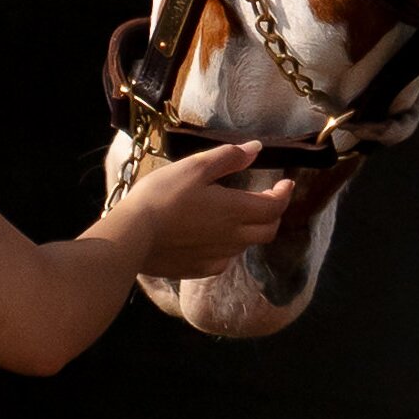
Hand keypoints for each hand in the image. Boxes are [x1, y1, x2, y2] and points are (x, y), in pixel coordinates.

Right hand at [94, 138, 298, 277]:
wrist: (133, 237)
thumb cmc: (163, 196)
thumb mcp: (195, 167)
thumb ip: (228, 158)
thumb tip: (257, 148)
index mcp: (236, 211)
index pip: (274, 206)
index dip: (284, 194)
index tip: (286, 182)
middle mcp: (234, 238)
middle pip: (268, 230)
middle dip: (273, 214)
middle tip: (268, 200)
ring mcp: (218, 257)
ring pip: (247, 245)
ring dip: (251, 230)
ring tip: (240, 216)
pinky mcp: (200, 269)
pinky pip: (225, 259)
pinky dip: (229, 247)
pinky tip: (216, 239)